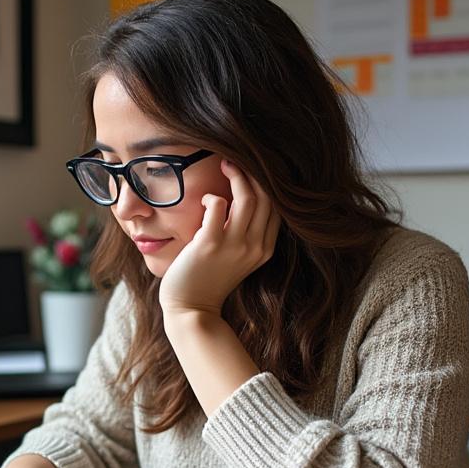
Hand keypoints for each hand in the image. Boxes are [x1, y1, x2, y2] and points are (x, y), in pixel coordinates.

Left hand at [158, 159, 277, 317]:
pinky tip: (205, 202)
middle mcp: (255, 246)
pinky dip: (212, 197)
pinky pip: (217, 205)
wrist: (191, 308)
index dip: (267, 182)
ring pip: (248, 197)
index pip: (277, 206)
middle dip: (253, 172)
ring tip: (225, 164)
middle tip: (235, 159)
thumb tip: (241, 199)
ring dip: (237, 175)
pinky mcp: (210, 244)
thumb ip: (245, 233)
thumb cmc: (209, 279)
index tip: (252, 168)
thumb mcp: (237, 256)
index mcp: (265, 248)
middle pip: (268, 197)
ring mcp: (234, 246)